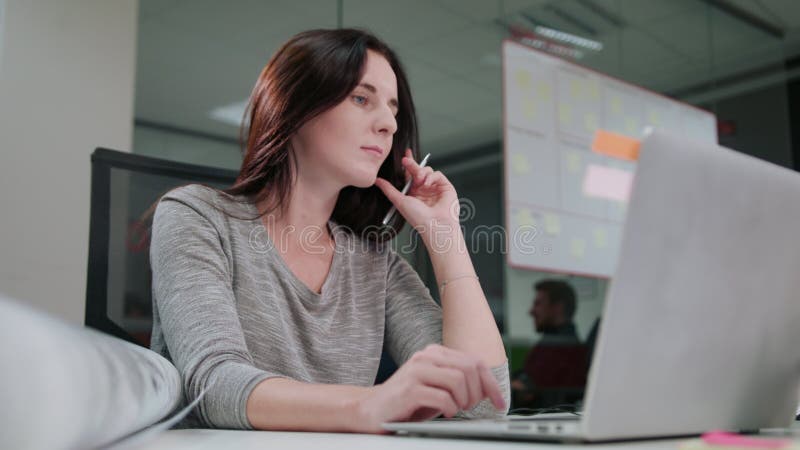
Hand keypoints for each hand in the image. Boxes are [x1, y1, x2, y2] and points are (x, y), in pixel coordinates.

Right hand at [352, 344, 505, 433]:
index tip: (500, 402)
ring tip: (457, 409)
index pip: (474, 361)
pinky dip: (450, 408)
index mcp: (435, 353)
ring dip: (464, 400)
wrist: (372, 409)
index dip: (491, 383)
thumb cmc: (408, 401)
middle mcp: (426, 356)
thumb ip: (459, 382)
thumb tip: (489, 390)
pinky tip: (445, 413)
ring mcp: (416, 371)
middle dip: (478, 393)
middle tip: (470, 407)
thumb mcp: (438, 388)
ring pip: (458, 380)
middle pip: (469, 368)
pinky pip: (443, 397)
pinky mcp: (409, 389)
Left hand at [374, 149, 459, 238]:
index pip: (410, 175)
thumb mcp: (399, 201)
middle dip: (412, 164)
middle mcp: (425, 189)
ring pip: (428, 171)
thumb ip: (388, 189)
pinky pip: (438, 174)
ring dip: (422, 172)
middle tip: (406, 160)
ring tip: (419, 180)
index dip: (408, 164)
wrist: (435, 225)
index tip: (404, 155)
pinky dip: (432, 176)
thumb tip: (377, 181)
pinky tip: (427, 183)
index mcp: (414, 193)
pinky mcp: (446, 187)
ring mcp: (435, 188)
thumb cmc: (418, 217)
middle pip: (418, 170)